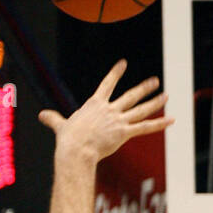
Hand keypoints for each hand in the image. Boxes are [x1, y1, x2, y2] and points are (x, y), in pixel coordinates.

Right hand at [38, 60, 172, 164]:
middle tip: (155, 81)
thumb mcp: (60, 126)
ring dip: (155, 102)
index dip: (115, 73)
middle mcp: (109, 109)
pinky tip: (171, 120)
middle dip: (143, 88)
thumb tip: (41, 115)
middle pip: (130, 96)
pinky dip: (159, 124)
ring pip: (141, 109)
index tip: (123, 64)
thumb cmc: (68, 140)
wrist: (76, 149)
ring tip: (166, 95)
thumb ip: (53, 119)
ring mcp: (118, 120)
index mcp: (95, 105)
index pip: (107, 84)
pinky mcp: (124, 133)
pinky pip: (145, 127)